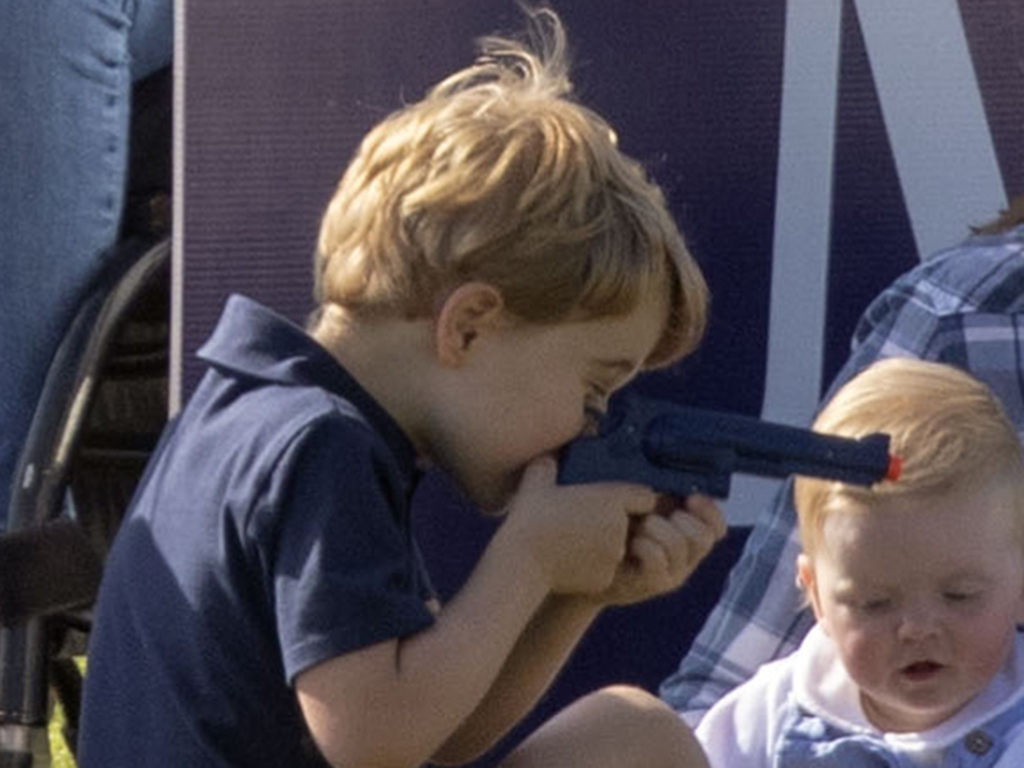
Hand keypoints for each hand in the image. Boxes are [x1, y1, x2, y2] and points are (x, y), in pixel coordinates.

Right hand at [498, 456, 659, 595]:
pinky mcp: (607, 579)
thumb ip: (548, 463)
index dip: (633, 500)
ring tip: (575, 544)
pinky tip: (570, 563)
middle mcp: (619, 528)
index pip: (645, 497)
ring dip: (606, 547)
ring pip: (620, 548)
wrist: (520, 562)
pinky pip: (608, 571)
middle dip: (617, 524)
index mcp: (611, 500)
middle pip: (632, 524)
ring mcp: (614, 555)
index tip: (614, 502)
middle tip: (587, 523)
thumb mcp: (536, 482)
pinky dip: (595, 568)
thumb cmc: (528, 519)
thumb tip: (549, 454)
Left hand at [588, 494, 725, 606]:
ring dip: (657, 528)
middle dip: (680, 520)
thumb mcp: (639, 511)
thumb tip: (668, 482)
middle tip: (655, 517)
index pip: (716, 527)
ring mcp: (671, 574)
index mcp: (688, 537)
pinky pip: (657, 558)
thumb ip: (658, 499)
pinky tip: (631, 543)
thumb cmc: (615, 533)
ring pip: (679, 545)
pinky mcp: (653, 584)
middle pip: (704, 537)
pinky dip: (644, 544)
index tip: (690, 498)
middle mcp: (686, 558)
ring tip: (638, 527)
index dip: (710, 511)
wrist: (590, 566)